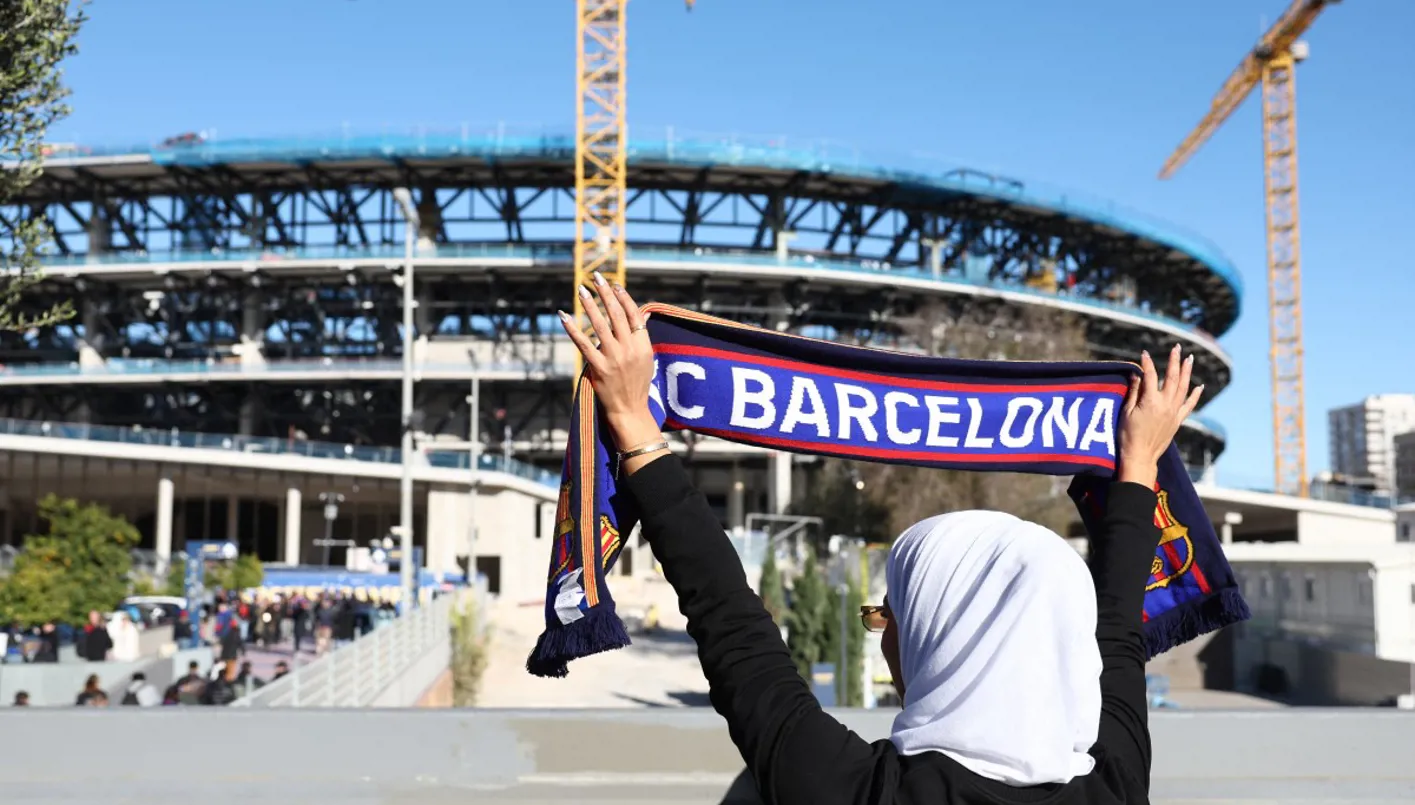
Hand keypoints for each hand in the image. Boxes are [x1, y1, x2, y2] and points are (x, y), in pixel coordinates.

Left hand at [558, 273, 660, 448]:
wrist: (630, 411)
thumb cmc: (638, 385)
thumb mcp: (647, 359)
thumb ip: (641, 336)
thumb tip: (640, 314)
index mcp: (644, 345)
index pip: (634, 314)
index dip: (624, 298)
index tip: (615, 285)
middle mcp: (629, 349)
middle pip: (616, 315)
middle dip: (605, 294)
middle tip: (597, 277)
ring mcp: (614, 358)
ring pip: (599, 325)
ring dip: (589, 305)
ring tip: (581, 290)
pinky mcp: (598, 368)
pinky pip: (583, 344)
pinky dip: (573, 329)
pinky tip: (565, 316)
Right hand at [1117, 344, 1203, 488]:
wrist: (1140, 457)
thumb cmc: (1128, 435)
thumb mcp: (1126, 412)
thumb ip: (1134, 392)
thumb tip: (1137, 375)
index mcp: (1150, 401)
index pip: (1149, 376)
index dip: (1147, 363)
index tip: (1144, 353)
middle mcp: (1166, 404)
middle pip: (1171, 378)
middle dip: (1174, 361)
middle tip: (1177, 348)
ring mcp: (1174, 413)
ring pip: (1183, 388)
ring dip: (1187, 372)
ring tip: (1189, 359)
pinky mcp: (1177, 421)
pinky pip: (1189, 405)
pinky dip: (1195, 395)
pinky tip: (1199, 386)